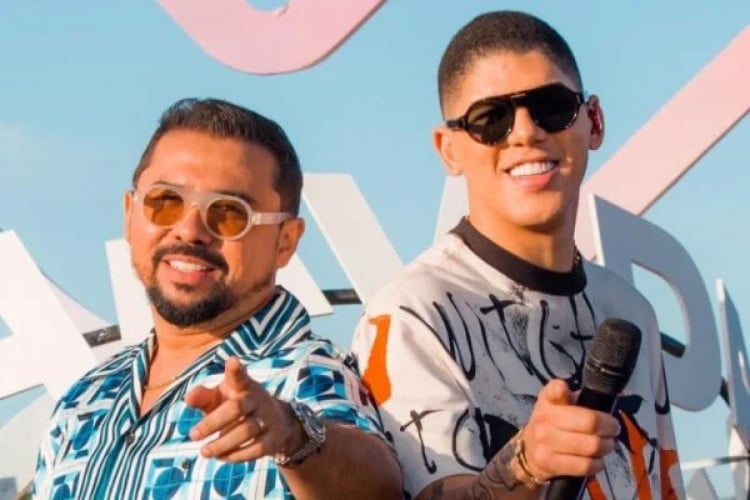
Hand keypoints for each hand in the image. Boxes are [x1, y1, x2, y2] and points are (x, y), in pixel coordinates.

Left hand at [184, 356, 303, 461]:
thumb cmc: (236, 406)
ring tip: (204, 451)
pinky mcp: (274, 437)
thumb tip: (187, 398)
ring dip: (222, 443)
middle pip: (236, 408)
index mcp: (243, 385)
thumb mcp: (220, 398)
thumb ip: (203, 397)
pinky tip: (221, 457)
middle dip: (213, 423)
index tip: (232, 361)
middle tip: (192, 435)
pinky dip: (237, 455)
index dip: (235, 369)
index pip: (239, 376)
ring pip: (246, 431)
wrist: (275, 421)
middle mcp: (258, 398)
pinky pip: (256, 449)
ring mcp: (268, 417)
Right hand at [519, 379, 619, 481]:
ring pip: (591, 446)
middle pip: (590, 422)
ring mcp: (545, 442)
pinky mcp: (550, 463)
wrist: (530, 451)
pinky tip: (595, 459)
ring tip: (605, 445)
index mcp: (549, 400)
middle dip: (610, 428)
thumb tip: (606, 397)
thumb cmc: (553, 424)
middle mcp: (544, 419)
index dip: (560, 389)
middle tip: (612, 430)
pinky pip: (585, 465)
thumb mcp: (559, 404)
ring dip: (606, 447)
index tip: (564, 389)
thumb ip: (576, 397)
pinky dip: (598, 464)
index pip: (554, 391)